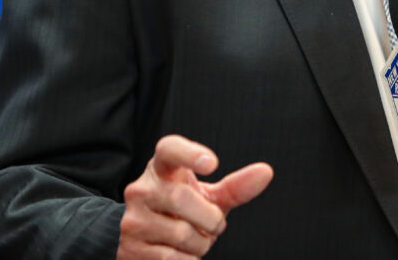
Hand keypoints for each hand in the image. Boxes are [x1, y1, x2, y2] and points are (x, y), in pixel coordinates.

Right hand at [117, 135, 273, 258]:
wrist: (143, 241)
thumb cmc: (183, 212)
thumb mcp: (208, 197)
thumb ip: (235, 187)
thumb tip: (266, 172)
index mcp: (162, 168)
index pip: (169, 149)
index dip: (189, 154)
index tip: (213, 163)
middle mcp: (142, 189)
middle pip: (181, 198)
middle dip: (210, 218)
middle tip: (213, 225)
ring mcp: (133, 219)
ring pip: (181, 233)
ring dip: (200, 244)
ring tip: (196, 240)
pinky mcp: (131, 249)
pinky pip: (171, 259)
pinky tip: (183, 253)